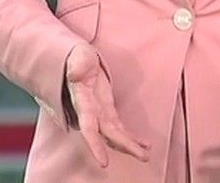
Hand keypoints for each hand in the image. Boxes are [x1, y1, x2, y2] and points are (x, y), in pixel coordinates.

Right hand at [63, 44, 150, 167]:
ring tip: (146, 154)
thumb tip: (74, 74)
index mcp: (83, 102)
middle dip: (125, 146)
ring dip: (130, 145)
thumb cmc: (76, 58)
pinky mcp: (107, 111)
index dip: (95, 145)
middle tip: (143, 157)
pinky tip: (144, 144)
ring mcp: (100, 113)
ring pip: (115, 135)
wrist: (74, 62)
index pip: (89, 128)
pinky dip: (131, 136)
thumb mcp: (77, 56)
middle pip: (108, 135)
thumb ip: (77, 65)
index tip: (104, 163)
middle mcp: (91, 112)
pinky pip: (119, 128)